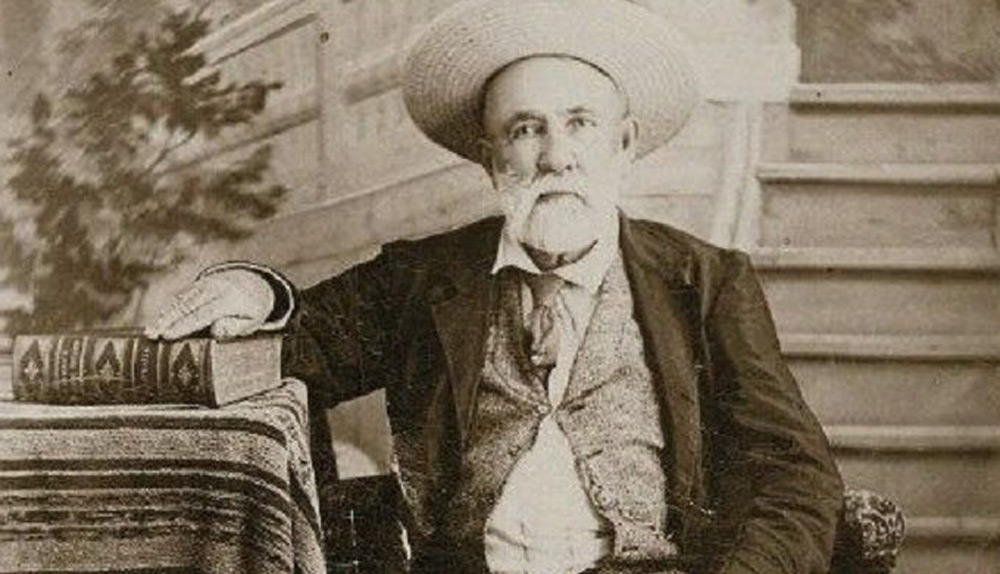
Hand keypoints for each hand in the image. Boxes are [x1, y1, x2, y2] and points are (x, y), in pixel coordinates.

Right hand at [145, 269, 274, 339]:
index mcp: (230, 299)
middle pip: (188, 305)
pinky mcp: (196, 286)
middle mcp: (215, 289)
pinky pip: (179, 298)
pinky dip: (166, 310)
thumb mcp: (252, 322)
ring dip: (163, 316)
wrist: (252, 283)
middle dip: (168, 320)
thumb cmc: (250, 311)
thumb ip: (236, 327)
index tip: (169, 335)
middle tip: (152, 335)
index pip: (204, 313)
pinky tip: (155, 323)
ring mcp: (203, 285)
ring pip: (180, 300)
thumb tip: (217, 330)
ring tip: (149, 333)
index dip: (185, 324)